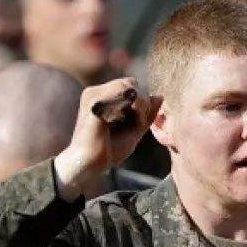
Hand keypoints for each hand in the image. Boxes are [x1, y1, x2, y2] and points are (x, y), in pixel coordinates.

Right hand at [52, 78, 160, 195]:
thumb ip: (146, 114)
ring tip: (134, 124)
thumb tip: (160, 96)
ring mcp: (94, 95)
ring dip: (140, 105)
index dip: (141, 100)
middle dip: (142, 101)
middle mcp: (95, 92)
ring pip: (128, 85)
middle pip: (131, 82)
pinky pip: (123, 94)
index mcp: (101, 97)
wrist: (87, 165)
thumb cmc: (107, 151)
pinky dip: (133, 109)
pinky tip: (128, 124)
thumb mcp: (133, 131)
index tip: (140, 120)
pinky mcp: (95, 102)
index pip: (130, 86)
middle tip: (139, 122)